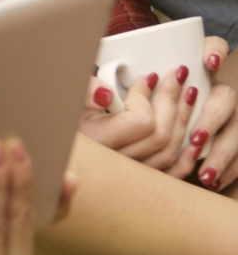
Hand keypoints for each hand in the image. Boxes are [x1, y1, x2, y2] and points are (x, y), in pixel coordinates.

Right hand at [78, 37, 237, 188]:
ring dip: (183, 119)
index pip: (141, 122)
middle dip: (172, 99)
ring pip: (170, 151)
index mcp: (100, 142)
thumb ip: (86, 92)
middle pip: (161, 135)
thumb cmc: (64, 121)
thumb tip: (107, 93)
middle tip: (178, 75)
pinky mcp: (140, 179)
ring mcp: (132, 174)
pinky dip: (187, 153)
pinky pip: (172, 172)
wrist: (60, 149)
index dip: (146, 96)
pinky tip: (194, 135)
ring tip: (188, 94)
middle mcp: (118, 163)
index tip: (146, 78)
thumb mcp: (66, 99)